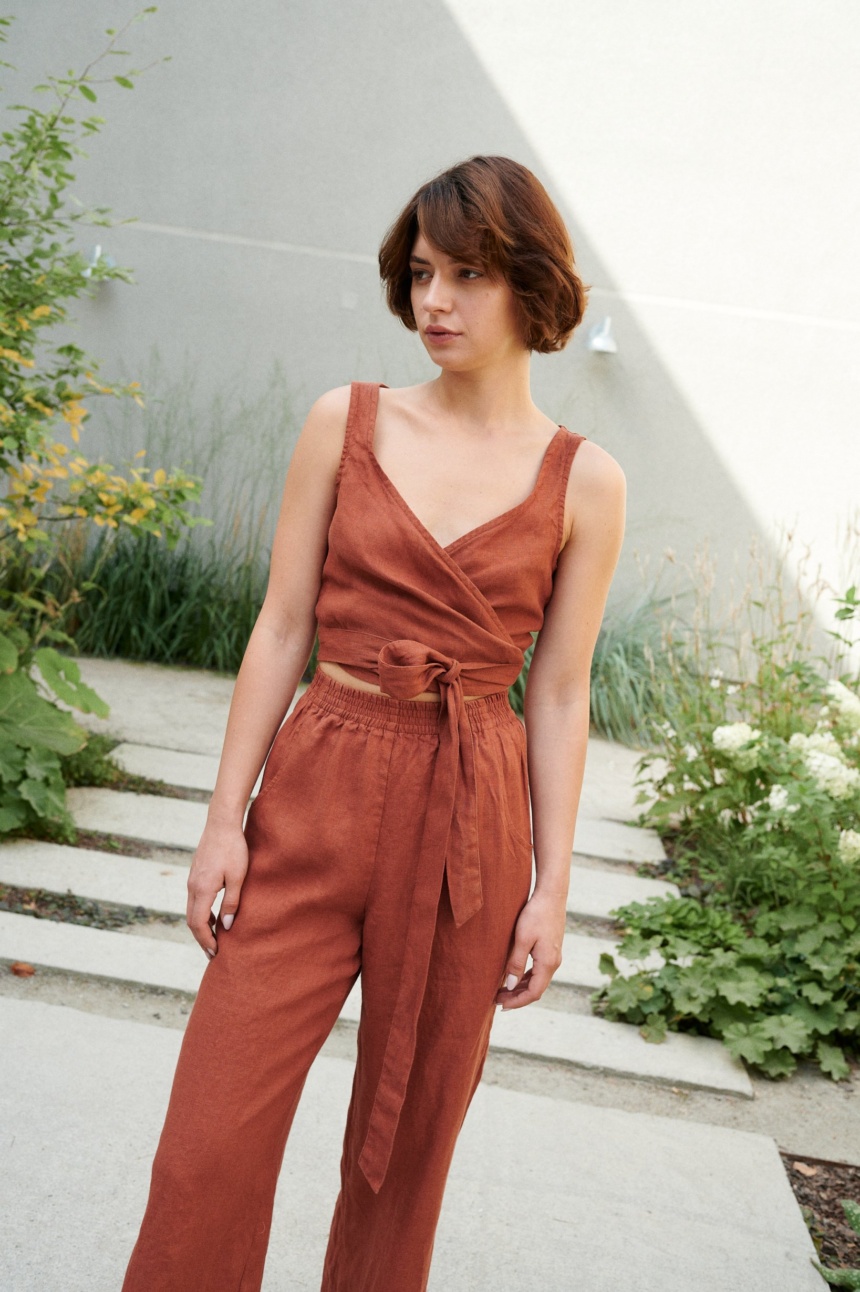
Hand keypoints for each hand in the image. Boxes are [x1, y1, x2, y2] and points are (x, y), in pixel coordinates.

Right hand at [186, 820, 248, 957]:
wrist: (221, 823)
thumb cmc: (234, 848)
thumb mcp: (238, 877)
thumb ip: (231, 902)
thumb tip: (227, 926)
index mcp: (202, 889)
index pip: (198, 923)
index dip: (206, 940)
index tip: (215, 952)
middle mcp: (192, 886)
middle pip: (191, 920)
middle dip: (201, 938)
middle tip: (213, 953)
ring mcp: (191, 879)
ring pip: (191, 910)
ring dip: (200, 927)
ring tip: (213, 939)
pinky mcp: (195, 874)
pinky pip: (194, 900)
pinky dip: (201, 914)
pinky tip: (212, 917)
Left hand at [495, 889, 566, 1009]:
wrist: (551, 895)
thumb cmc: (535, 914)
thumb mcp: (522, 939)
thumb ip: (516, 963)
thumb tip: (510, 986)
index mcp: (548, 963)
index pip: (534, 993)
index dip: (517, 1002)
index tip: (501, 1005)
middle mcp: (554, 963)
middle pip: (536, 989)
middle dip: (517, 997)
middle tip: (497, 1000)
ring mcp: (554, 956)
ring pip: (537, 980)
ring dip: (521, 988)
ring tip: (502, 991)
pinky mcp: (551, 949)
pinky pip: (539, 971)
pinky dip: (526, 978)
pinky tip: (514, 976)